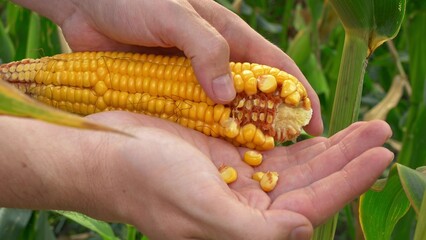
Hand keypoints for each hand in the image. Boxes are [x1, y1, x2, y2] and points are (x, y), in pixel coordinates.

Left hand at [12, 0, 322, 135]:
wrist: (83, 4)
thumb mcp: (173, 14)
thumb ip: (204, 48)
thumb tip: (229, 95)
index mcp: (226, 36)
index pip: (274, 68)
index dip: (299, 95)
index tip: (315, 125)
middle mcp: (213, 60)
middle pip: (252, 96)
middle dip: (270, 123)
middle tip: (283, 156)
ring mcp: (189, 78)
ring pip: (221, 111)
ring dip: (235, 134)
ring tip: (248, 164)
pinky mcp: (164, 90)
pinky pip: (188, 115)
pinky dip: (200, 133)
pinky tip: (205, 155)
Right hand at [72, 112, 391, 239]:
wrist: (108, 153)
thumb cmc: (146, 182)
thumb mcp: (199, 211)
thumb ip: (253, 232)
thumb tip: (305, 228)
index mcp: (245, 227)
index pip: (311, 206)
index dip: (348, 182)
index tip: (380, 156)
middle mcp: (248, 206)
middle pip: (312, 183)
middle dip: (348, 159)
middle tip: (381, 132)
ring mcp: (239, 177)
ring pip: (297, 163)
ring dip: (330, 145)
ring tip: (363, 127)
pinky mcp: (228, 153)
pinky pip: (272, 146)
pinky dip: (297, 136)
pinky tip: (316, 126)